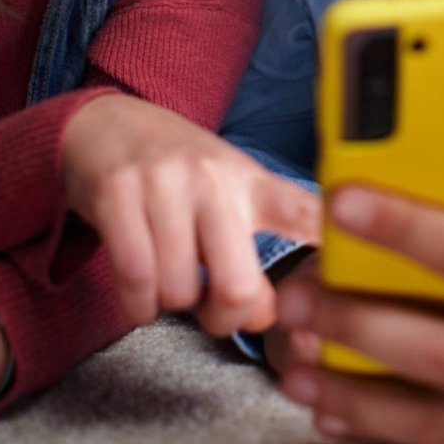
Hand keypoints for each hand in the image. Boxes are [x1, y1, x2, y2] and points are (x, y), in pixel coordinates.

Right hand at [61, 91, 320, 336]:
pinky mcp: (117, 194)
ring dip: (174, 307)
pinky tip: (143, 299)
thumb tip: (281, 307)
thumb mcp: (232, 183)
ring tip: (173, 288)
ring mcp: (164, 184)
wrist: (105, 124)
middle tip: (216, 313)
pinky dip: (139, 307)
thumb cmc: (178, 170)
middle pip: (238, 285)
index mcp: (250, 180)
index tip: (338, 286)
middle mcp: (213, 179)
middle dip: (226, 318)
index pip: (305, 214)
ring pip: (179, 290)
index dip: (329, 250)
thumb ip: (263, 233)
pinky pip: (134, 279)